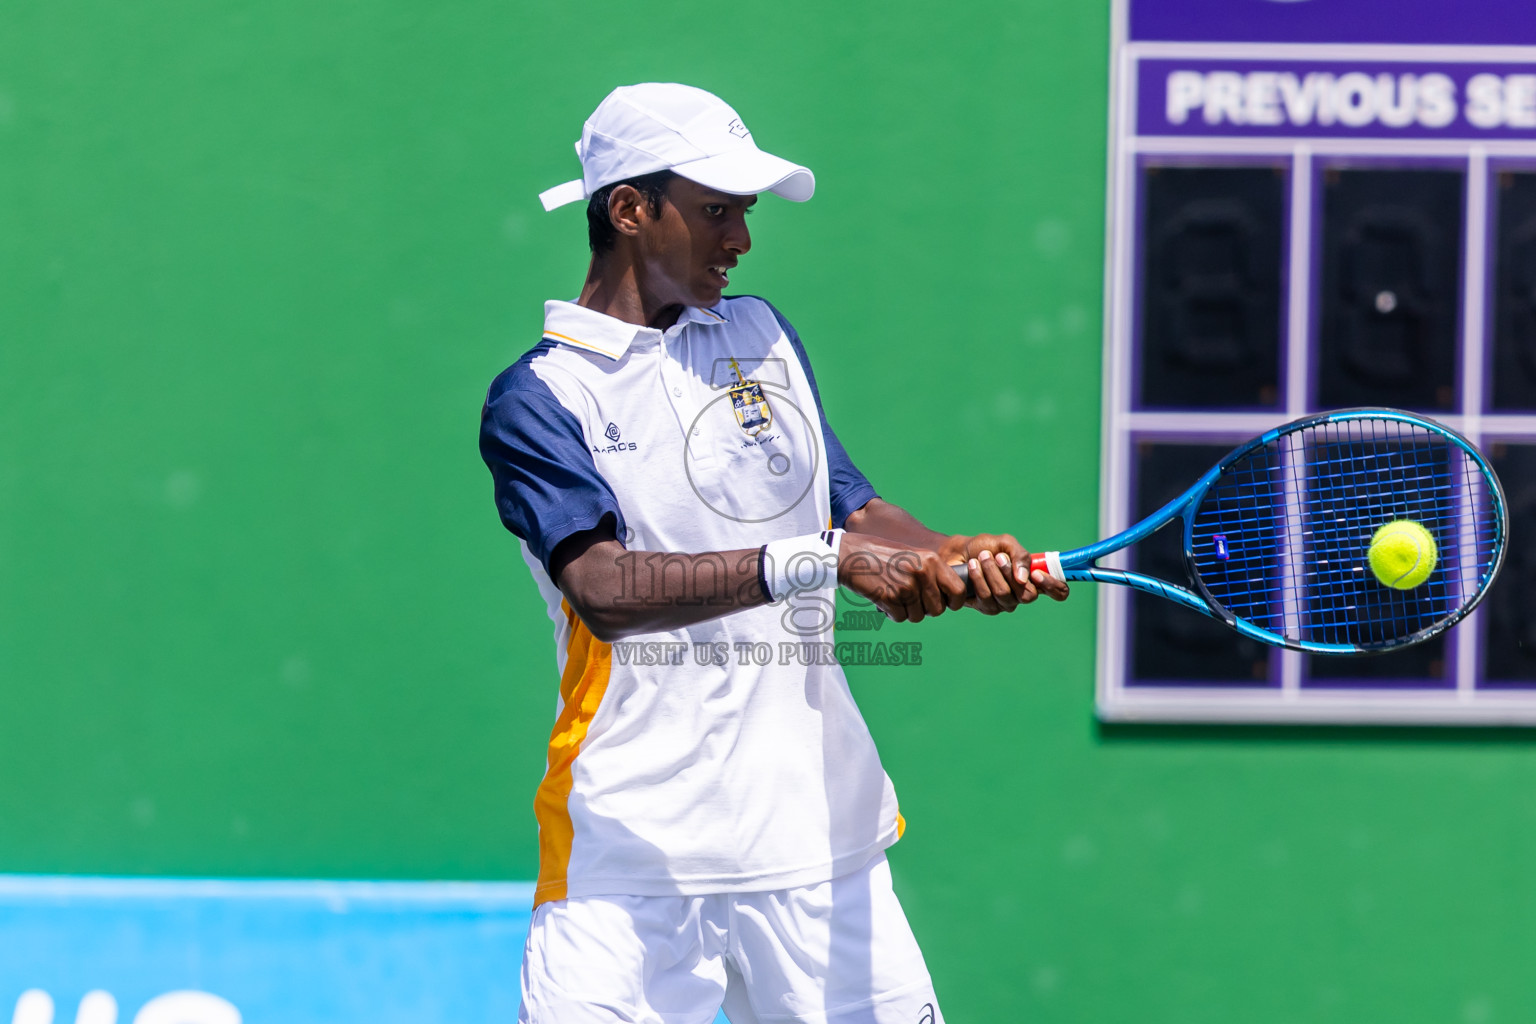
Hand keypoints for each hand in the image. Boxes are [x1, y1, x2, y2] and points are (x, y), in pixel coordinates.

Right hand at [837, 533, 967, 622]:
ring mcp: (906, 587)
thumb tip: (948, 596)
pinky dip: (892, 613)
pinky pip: (900, 617)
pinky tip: (885, 599)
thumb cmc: (882, 554)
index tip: (947, 604)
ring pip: (918, 616)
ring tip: (895, 595)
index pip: (957, 590)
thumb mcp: (913, 555)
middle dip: (926, 609)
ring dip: (907, 611)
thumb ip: (931, 572)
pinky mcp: (889, 598)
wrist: (851, 553)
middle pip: (937, 609)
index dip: (954, 602)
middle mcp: (922, 574)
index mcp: (931, 560)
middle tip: (913, 600)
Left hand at [937, 533, 1069, 614]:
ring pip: (1005, 596)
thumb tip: (1025, 578)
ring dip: (992, 573)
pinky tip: (972, 567)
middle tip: (998, 557)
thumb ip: (1020, 556)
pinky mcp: (986, 607)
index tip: (1038, 575)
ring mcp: (1005, 603)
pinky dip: (979, 579)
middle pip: (1027, 596)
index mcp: (1033, 578)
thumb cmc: (984, 547)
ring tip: (981, 558)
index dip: (1054, 587)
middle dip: (1010, 574)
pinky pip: (987, 599)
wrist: (957, 552)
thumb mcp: (1006, 543)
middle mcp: (1022, 594)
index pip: (1058, 591)